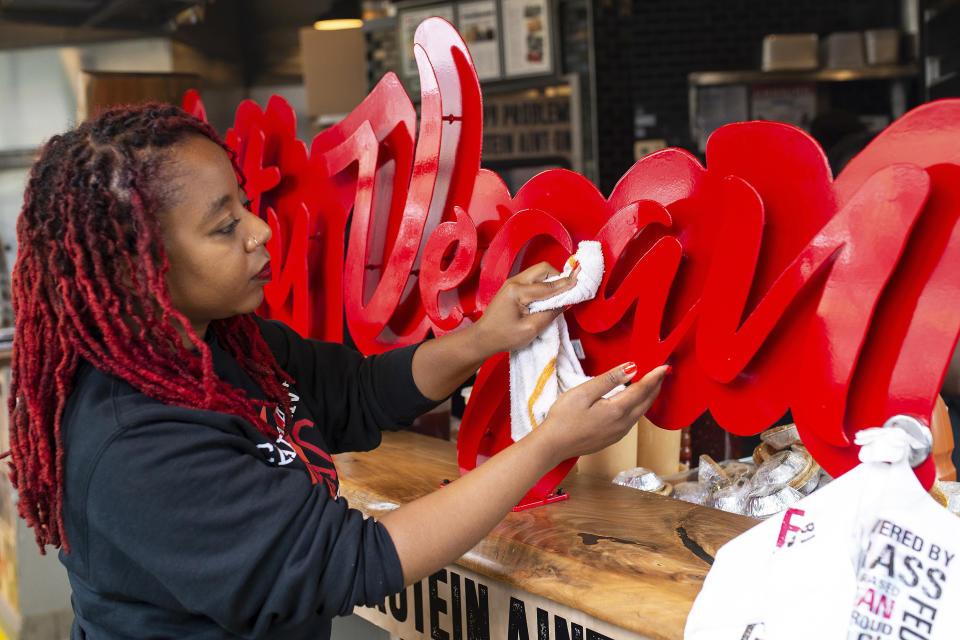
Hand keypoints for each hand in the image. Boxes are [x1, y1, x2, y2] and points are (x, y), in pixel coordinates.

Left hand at [470, 261, 579, 357]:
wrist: (483, 337)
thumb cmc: (503, 336)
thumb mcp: (531, 329)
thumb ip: (549, 314)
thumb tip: (563, 303)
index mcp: (517, 291)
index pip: (548, 286)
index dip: (565, 285)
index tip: (579, 282)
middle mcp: (514, 282)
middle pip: (543, 269)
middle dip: (558, 277)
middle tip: (568, 290)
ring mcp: (512, 282)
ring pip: (538, 272)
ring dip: (550, 281)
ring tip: (558, 295)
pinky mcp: (513, 287)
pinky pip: (533, 279)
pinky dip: (543, 285)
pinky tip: (547, 298)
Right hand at [534, 363, 668, 464]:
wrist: (553, 445)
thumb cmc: (564, 418)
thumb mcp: (584, 392)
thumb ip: (609, 379)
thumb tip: (631, 369)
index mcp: (617, 410)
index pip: (642, 389)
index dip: (654, 377)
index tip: (663, 367)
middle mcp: (623, 424)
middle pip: (646, 402)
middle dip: (656, 386)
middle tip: (662, 373)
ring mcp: (619, 433)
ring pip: (641, 412)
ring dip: (648, 397)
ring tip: (651, 385)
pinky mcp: (612, 438)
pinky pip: (632, 420)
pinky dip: (638, 407)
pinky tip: (633, 402)